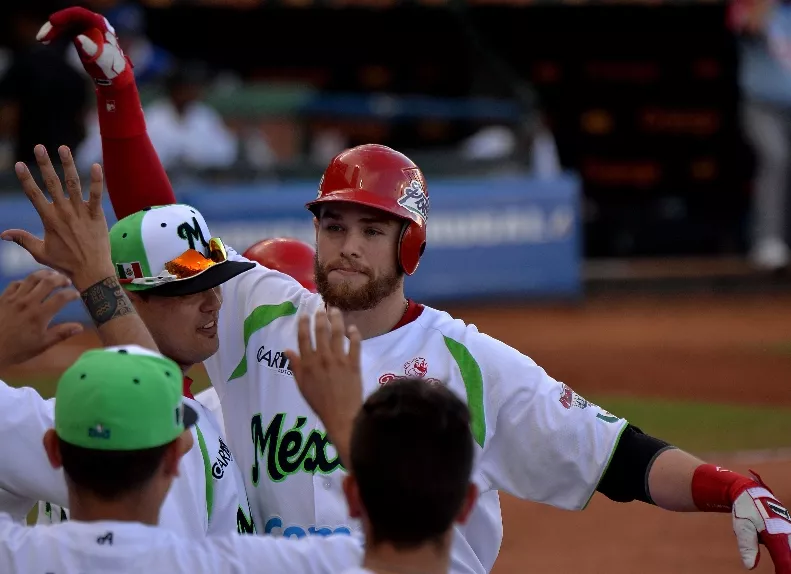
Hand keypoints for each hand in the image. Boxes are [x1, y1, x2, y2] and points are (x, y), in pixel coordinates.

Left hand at [0, 270, 82, 368]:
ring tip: (52, 274)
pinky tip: (29, 283)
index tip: (76, 295)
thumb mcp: (42, 345)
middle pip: (48, 282)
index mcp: (40, 315)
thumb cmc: (18, 349)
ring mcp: (14, 298)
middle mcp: (28, 302)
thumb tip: (80, 327)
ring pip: (32, 278)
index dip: (71, 294)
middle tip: (67, 281)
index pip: (61, 298)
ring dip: (45, 274)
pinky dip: (25, 280)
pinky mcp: (3, 298)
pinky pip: (16, 283)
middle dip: (60, 279)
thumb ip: (61, 334)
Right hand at [1, 145, 114, 290]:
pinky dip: (96, 181)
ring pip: (73, 184)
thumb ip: (23, 239)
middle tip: (39, 147)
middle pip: (52, 184)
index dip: (26, 178)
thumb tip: (3, 234)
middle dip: (44, 164)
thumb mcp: (40, 252)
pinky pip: (97, 195)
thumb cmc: (66, 264)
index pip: (34, 194)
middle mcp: (64, 213)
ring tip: (63, 148)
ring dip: (68, 165)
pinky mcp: (97, 216)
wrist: (92, 272)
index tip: (19, 164)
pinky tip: (96, 165)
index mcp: (49, 220)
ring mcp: (81, 213)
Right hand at [36, 6, 131, 88]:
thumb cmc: (111, 67)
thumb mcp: (102, 60)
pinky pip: (64, 31)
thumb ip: (91, 49)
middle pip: (69, 19)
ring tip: (41, 39)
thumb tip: (78, 38)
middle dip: (54, 26)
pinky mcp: (80, 34)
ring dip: (52, 30)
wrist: (114, 76)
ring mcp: (85, 28)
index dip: (65, 16)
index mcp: (100, 24)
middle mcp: (92, 23)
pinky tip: (45, 41)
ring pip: (64, 24)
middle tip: (41, 37)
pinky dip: (55, 35)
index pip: (80, 14)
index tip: (52, 21)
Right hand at [286, 308, 362, 458]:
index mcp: (308, 364)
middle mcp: (322, 358)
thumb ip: (296, 367)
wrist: (341, 416)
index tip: (305, 314)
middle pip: (321, 331)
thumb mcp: (302, 386)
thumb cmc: (319, 403)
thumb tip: (287, 350)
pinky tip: (353, 328)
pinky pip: (355, 344)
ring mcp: (339, 360)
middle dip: (321, 317)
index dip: (304, 324)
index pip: (304, 338)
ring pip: (337, 333)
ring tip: (336, 310)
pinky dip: (354, 334)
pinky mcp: (354, 364)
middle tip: (322, 308)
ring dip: (336, 319)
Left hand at [732, 470, 790, 571]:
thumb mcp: (742, 525)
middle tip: (783, 571)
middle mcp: (787, 532)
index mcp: (775, 532)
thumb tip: (749, 566)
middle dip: (789, 565)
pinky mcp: (789, 530)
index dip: (785, 569)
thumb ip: (747, 545)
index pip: (784, 557)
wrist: (751, 492)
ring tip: (784, 567)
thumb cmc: (746, 509)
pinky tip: (785, 558)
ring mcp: (790, 530)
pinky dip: (789, 550)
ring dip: (789, 558)